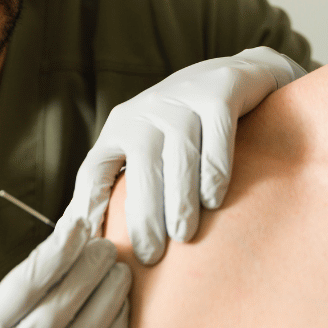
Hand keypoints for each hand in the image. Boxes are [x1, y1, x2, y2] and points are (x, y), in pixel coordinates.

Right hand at [0, 218, 130, 327]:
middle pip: (57, 310)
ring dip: (108, 300)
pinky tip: (120, 316)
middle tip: (106, 248)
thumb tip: (62, 251)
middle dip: (87, 271)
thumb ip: (12, 301)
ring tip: (119, 275)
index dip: (55, 252)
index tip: (78, 226)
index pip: (23, 286)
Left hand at [65, 46, 305, 263]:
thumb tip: (88, 235)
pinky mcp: (219, 93)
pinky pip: (216, 136)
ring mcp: (183, 99)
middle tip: (150, 254)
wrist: (239, 74)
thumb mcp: (147, 146)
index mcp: (120, 128)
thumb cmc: (186, 126)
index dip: (88, 208)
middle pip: (140, 165)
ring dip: (179, 198)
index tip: (93, 246)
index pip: (94, 171)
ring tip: (183, 235)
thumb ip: (121, 182)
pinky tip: (214, 200)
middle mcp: (146, 110)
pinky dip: (215, 170)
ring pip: (179, 154)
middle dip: (143, 213)